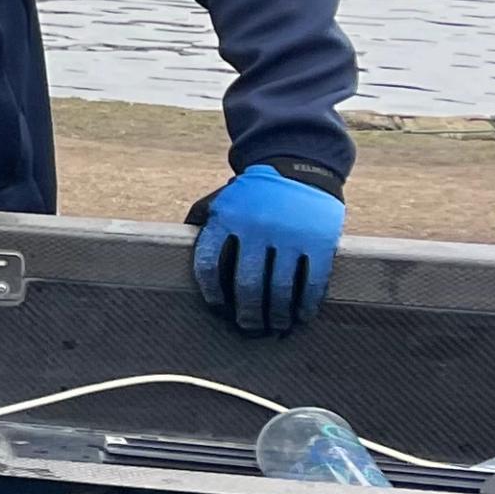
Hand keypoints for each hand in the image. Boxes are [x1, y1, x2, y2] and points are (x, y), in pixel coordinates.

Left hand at [188, 163, 343, 334]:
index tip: (217, 308)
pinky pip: (312, 281)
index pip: (209, 264)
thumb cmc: (253, 193)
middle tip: (248, 326)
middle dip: (247, 313)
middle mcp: (256, 228)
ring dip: (277, 314)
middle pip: (247, 284)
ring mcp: (290, 235)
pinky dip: (306, 303)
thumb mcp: (221, 200)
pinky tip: (301, 316)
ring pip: (280, 288)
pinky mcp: (320, 241)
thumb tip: (174, 251)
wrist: (300, 167)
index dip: (211, 292)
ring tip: (275, 326)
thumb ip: (201, 223)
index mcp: (226, 219)